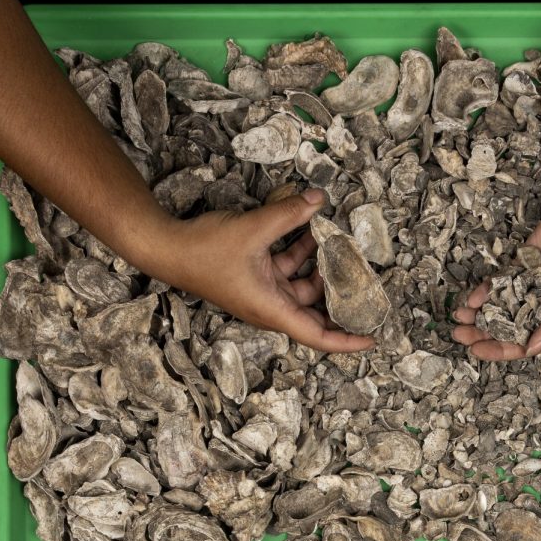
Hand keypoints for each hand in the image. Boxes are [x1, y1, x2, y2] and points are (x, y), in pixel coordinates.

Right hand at [159, 189, 372, 352]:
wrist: (168, 248)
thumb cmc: (204, 251)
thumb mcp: (253, 229)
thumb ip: (289, 214)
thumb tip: (319, 199)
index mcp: (272, 310)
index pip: (318, 336)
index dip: (347, 340)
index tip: (372, 339)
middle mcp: (271, 307)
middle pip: (316, 312)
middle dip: (340, 297)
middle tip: (366, 283)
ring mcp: (263, 292)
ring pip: (303, 285)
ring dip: (320, 266)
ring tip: (340, 242)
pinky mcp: (256, 277)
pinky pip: (287, 269)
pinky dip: (300, 253)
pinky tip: (311, 228)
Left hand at [451, 198, 540, 360]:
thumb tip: (531, 349)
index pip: (524, 344)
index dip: (500, 350)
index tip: (477, 350)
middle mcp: (540, 308)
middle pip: (505, 328)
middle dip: (481, 334)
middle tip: (459, 335)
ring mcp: (527, 287)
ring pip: (497, 307)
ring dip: (476, 314)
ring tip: (458, 317)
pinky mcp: (518, 267)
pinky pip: (497, 283)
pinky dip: (483, 291)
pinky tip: (471, 298)